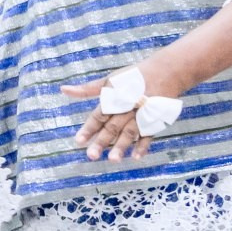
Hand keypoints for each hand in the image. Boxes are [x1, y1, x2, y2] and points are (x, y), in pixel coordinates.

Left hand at [62, 64, 181, 160]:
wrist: (168, 71)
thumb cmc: (134, 77)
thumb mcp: (109, 80)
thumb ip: (86, 89)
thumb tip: (63, 89)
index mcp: (114, 98)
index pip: (99, 116)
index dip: (88, 128)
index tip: (78, 141)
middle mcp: (128, 108)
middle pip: (113, 126)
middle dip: (102, 141)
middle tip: (91, 156)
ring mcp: (143, 114)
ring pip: (131, 131)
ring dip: (122, 146)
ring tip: (113, 160)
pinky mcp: (156, 118)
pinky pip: (150, 134)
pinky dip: (144, 145)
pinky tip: (136, 157)